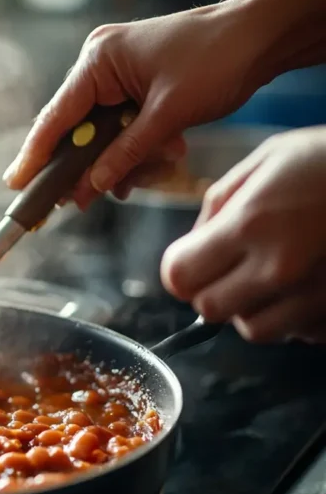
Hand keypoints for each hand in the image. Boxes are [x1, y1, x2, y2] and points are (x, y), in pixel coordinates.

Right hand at [3, 1, 271, 206]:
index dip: (35, 155)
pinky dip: (139, 149)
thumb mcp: (168, 116)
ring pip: (104, 137)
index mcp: (98, 62)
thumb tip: (90, 187)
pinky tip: (166, 155)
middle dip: (91, 165)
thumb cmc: (218, 58)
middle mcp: (101, 67)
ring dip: (127, 159)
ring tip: (159, 164)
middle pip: (77, 131)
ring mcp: (119, 77)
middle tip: (84, 199)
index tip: (16, 184)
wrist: (264, 37)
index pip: (56, 118)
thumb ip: (124, 154)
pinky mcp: (136, 89)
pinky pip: (123, 130)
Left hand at [161, 127, 325, 342]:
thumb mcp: (268, 159)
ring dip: (254, 307)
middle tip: (232, 265)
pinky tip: (312, 280)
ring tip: (277, 272)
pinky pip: (301, 333)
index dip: (181, 268)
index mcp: (253, 225)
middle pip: (210, 311)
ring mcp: (316, 298)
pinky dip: (298, 315)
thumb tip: (192, 244)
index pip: (180, 278)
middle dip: (212, 290)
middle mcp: (282, 269)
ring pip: (255, 330)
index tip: (192, 257)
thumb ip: (219, 204)